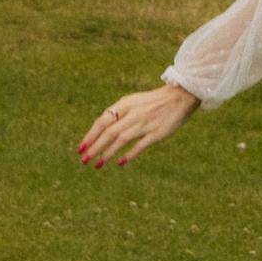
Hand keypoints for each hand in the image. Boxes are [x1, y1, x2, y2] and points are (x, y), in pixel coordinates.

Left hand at [78, 82, 197, 167]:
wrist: (180, 97)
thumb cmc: (153, 102)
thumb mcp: (133, 102)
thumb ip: (118, 114)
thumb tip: (101, 131)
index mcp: (126, 104)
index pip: (103, 121)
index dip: (91, 135)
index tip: (81, 147)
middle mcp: (133, 113)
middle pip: (109, 132)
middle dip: (95, 147)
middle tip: (84, 159)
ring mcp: (145, 123)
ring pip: (121, 139)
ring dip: (107, 153)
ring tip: (98, 164)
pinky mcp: (157, 133)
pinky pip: (139, 145)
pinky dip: (129, 154)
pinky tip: (120, 162)